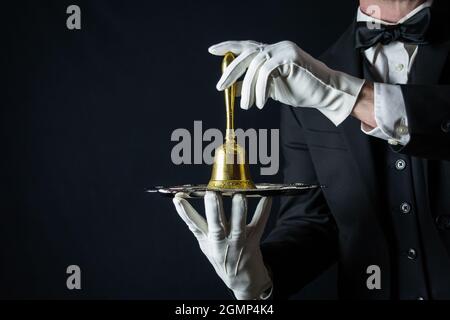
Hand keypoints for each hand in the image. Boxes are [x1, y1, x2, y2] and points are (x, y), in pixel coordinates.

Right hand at [173, 191, 272, 299]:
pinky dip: (263, 211)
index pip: (194, 225)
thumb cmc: (223, 258)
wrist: (242, 281)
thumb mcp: (206, 245)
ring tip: (239, 196)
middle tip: (211, 193)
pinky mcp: (253, 242)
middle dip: (213, 209)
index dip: (185, 213)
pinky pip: (259, 224)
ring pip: (238, 226)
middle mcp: (221, 242)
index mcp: (208, 240)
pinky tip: (266, 198)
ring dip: (238, 211)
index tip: (178, 199)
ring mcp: (238, 243)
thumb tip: (183, 203)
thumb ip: (198, 227)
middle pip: (216, 224)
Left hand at [209, 40, 365, 125]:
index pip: (246, 46)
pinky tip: (261, 103)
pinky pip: (267, 71)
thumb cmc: (300, 91)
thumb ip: (254, 85)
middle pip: (246, 54)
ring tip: (247, 106)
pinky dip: (260, 89)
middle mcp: (275, 47)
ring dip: (248, 88)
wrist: (324, 94)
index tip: (212, 51)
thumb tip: (234, 90)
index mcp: (270, 52)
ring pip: (255, 66)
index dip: (228, 47)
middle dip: (231, 71)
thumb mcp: (270, 89)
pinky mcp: (290, 57)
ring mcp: (283, 49)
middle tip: (220, 87)